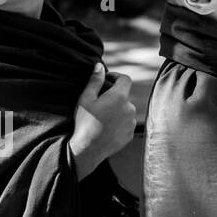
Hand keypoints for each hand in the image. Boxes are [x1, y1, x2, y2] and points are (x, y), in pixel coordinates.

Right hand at [70, 63, 135, 178]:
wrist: (88, 149)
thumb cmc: (85, 122)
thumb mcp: (86, 99)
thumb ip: (95, 81)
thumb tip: (99, 66)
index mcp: (119, 97)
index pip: (125, 79)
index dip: (116, 76)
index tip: (107, 79)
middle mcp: (130, 108)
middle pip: (124, 96)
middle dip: (114, 96)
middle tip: (100, 102)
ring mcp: (131, 122)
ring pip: (126, 110)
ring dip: (117, 110)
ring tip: (102, 117)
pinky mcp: (130, 134)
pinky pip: (126, 123)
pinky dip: (119, 122)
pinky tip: (106, 127)